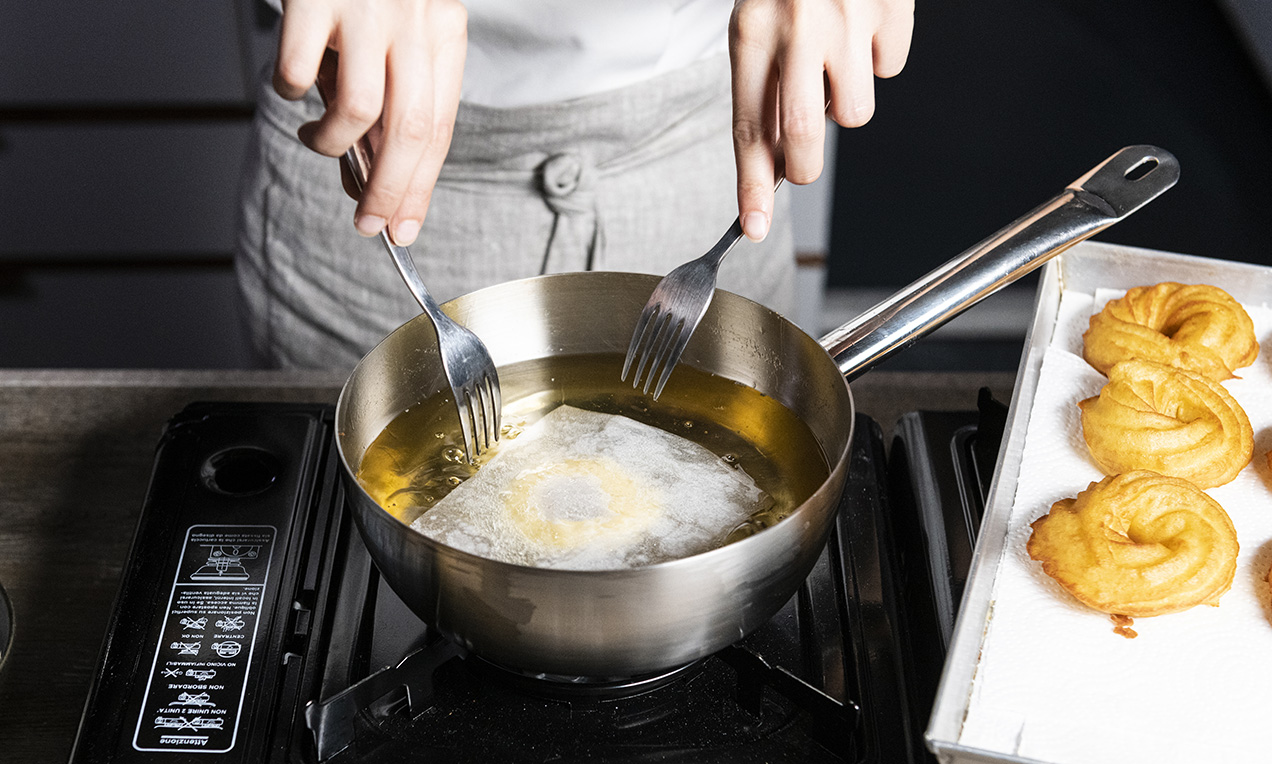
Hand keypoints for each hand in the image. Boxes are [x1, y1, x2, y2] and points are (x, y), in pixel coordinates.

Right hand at [272, 0, 467, 245]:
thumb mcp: (400, 31)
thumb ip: (393, 95)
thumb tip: (375, 175)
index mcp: (443, 33)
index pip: (440, 129)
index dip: (420, 187)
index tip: (404, 227)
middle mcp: (413, 22)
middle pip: (411, 132)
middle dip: (389, 192)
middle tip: (368, 225)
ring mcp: (365, 10)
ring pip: (360, 111)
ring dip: (332, 146)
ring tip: (315, 139)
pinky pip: (299, 73)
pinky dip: (291, 95)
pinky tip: (292, 88)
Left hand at [729, 0, 912, 240]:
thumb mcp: (755, 26)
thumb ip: (763, 91)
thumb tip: (773, 165)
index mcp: (752, 32)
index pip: (750, 126)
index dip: (752, 186)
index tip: (752, 226)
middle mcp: (799, 27)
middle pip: (805, 136)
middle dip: (804, 168)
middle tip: (802, 164)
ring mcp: (849, 19)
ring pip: (854, 112)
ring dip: (843, 101)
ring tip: (832, 59)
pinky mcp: (891, 9)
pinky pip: (889, 68)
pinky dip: (876, 58)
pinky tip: (861, 28)